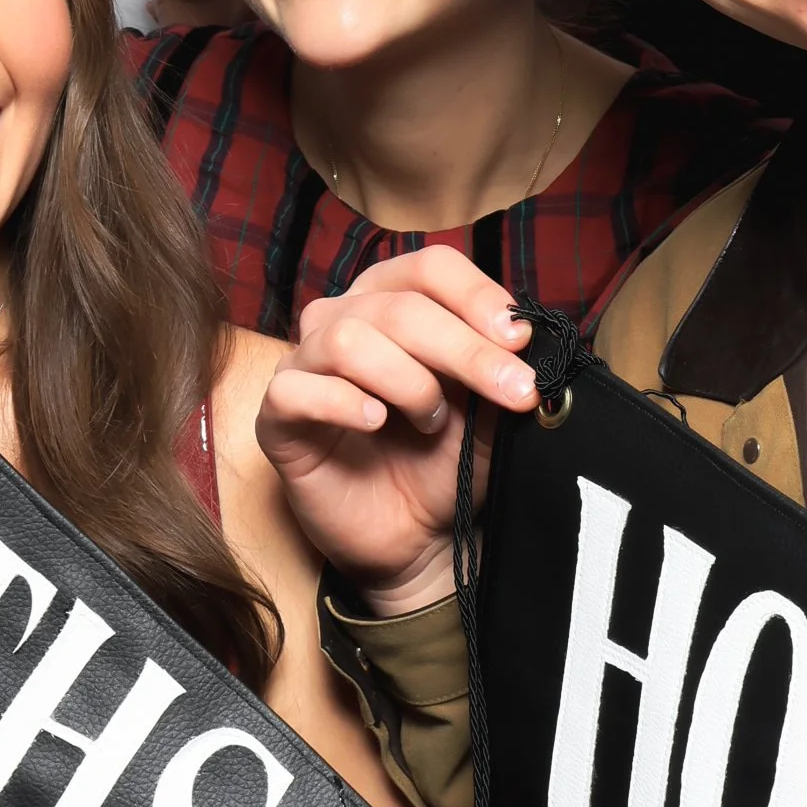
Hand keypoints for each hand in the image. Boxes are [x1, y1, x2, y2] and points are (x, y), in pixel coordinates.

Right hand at [255, 248, 539, 616]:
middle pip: (399, 306)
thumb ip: (502, 372)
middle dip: (465, 350)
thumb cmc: (445, 462)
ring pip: (348, 338)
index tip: (519, 340)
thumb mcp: (489, 414)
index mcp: (396, 301)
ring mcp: (305, 365)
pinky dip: (343, 402)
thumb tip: (528, 339)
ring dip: (407, 381)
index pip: (430, 268)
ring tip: (433, 421)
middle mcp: (345, 320)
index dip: (476, 296)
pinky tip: (377, 423)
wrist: (415, 537)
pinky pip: (294, 390)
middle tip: (513, 391)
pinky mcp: (278, 417)